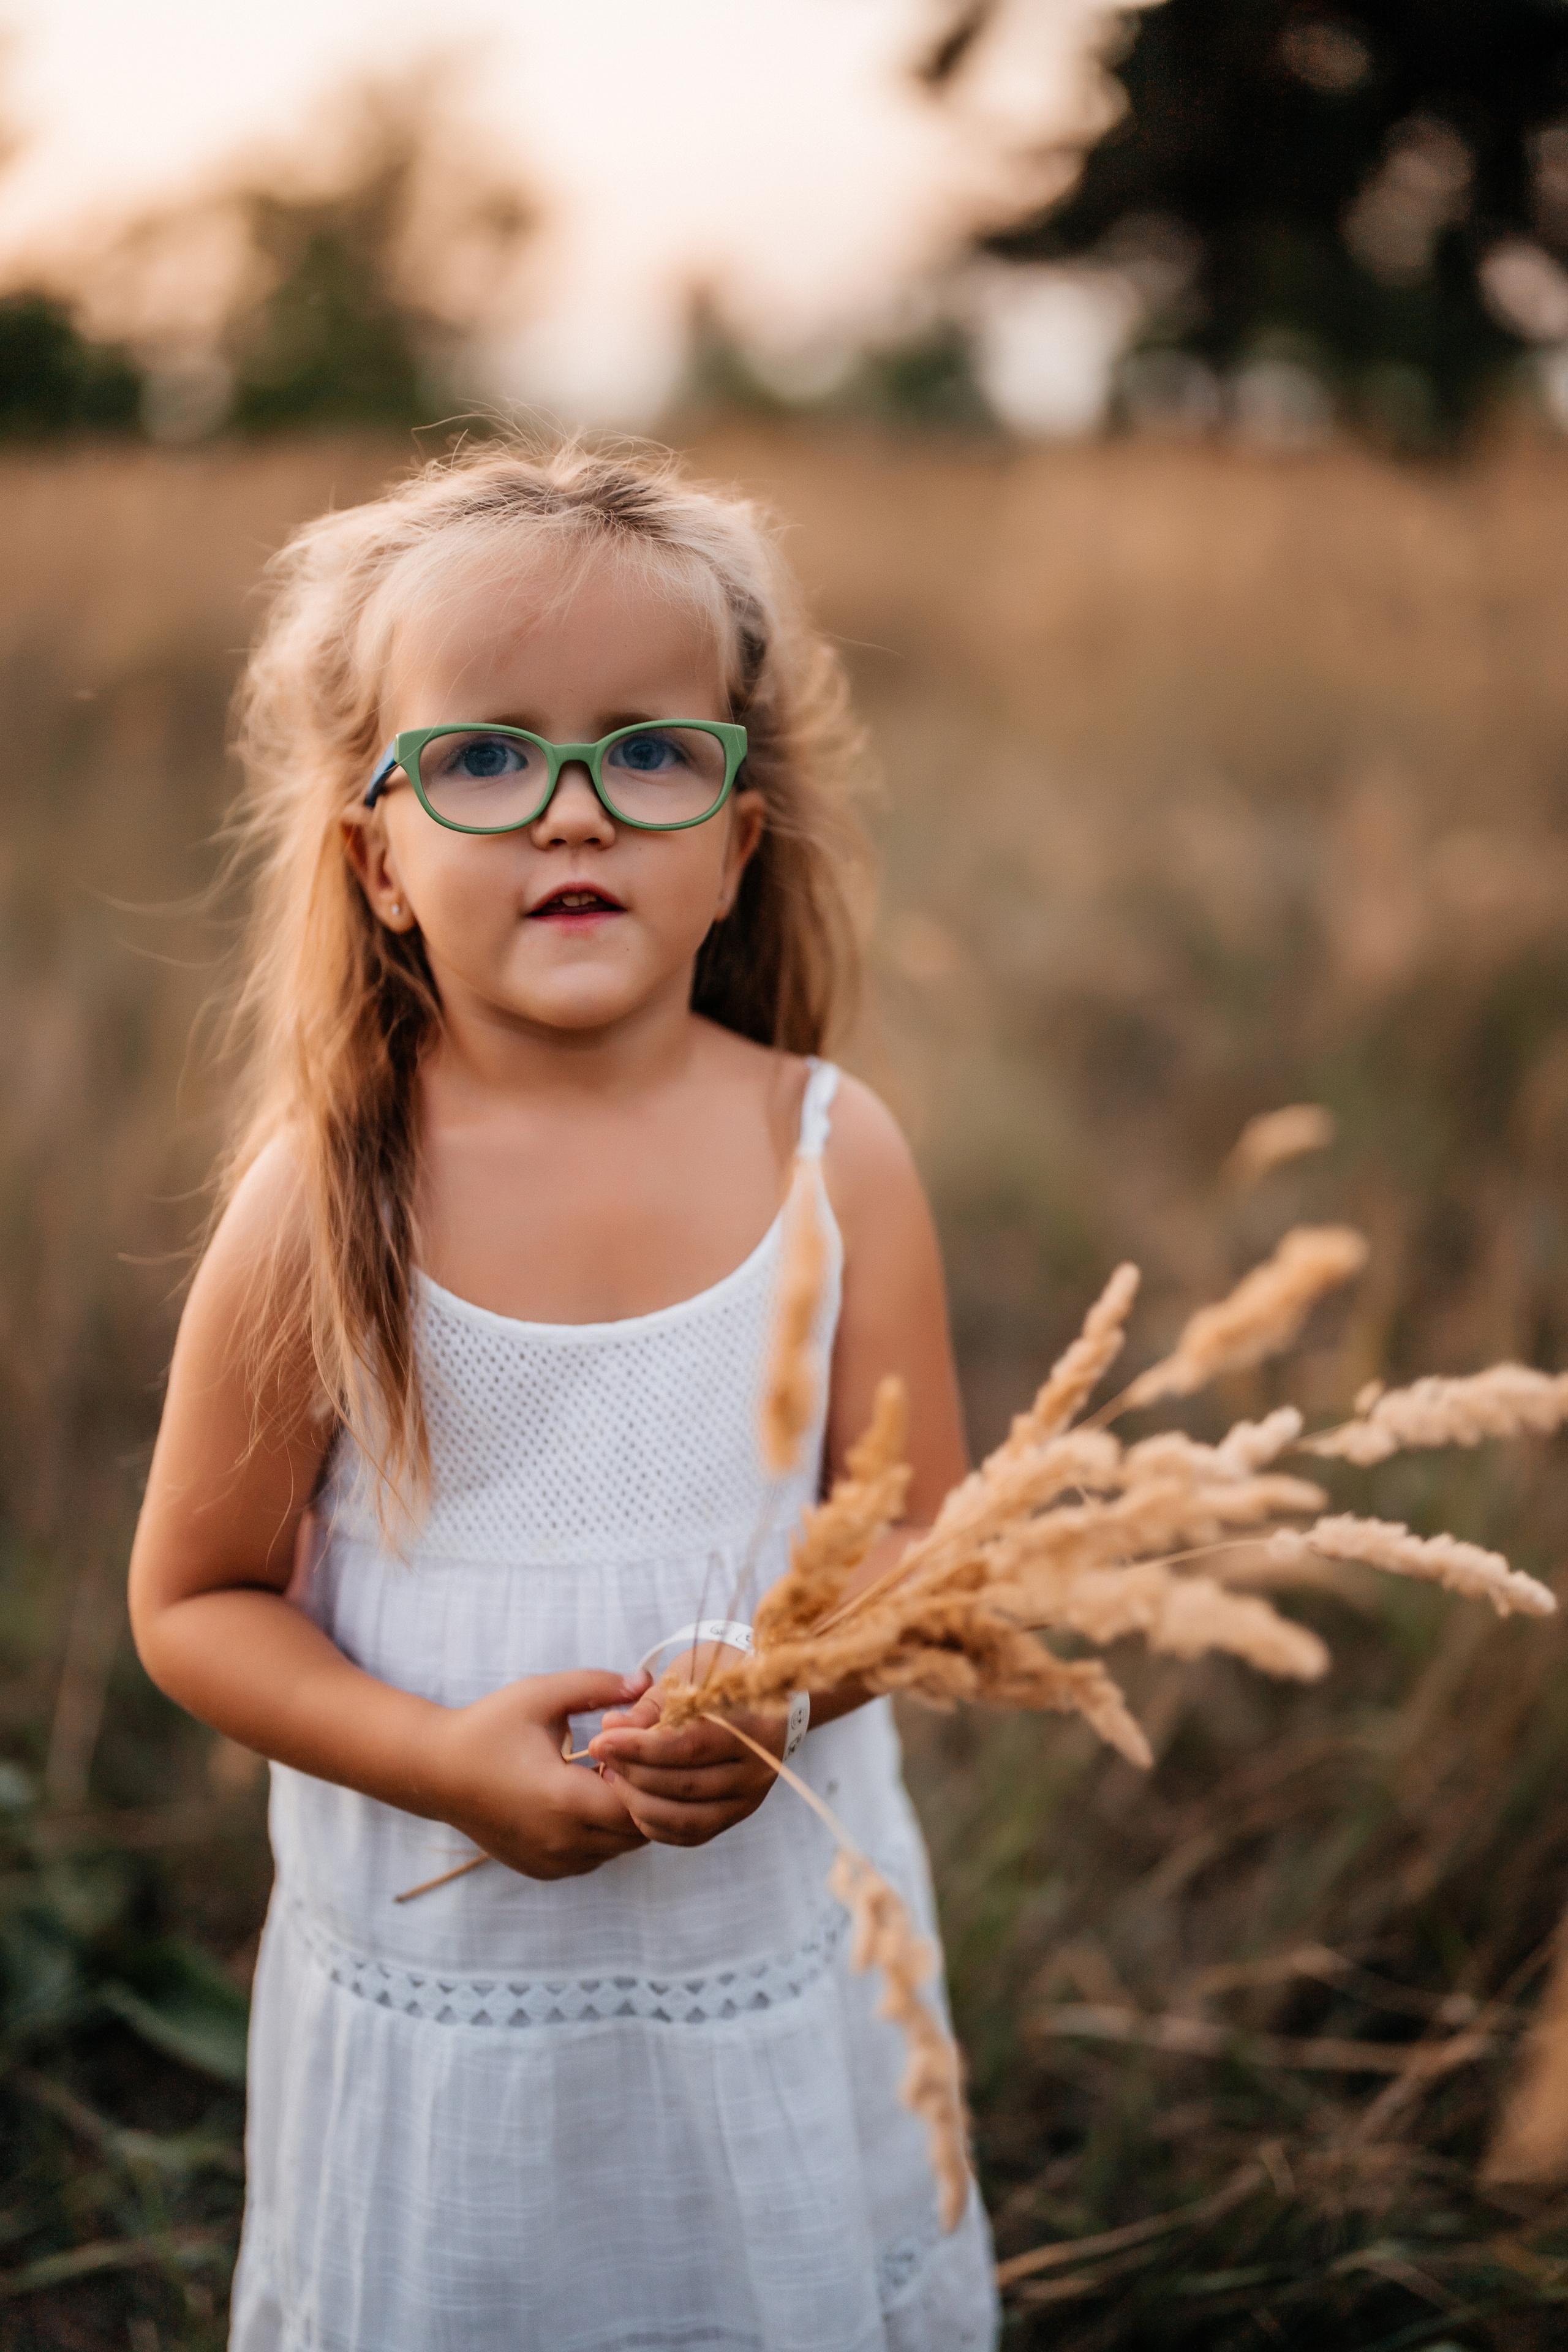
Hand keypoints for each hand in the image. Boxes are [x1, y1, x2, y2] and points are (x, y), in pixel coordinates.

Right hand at [430, 1669, 654, 1880]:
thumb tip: (646, 1682)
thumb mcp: (542, 1696)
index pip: (641, 1803)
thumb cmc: (488, 1728)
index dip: (645, 1775)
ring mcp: (552, 1861)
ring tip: (596, 1778)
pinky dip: (598, 1834)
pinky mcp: (543, 1870)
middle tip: (618, 1762)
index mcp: (565, 1799)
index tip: (627, 1748)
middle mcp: (562, 1841)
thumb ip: (598, 1686)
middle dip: (639, 1797)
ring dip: (620, 1817)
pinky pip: (593, 1858)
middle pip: (637, 1832)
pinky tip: (577, 1800)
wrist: (435, 1771)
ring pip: (618, 1849)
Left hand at [588, 1648, 785, 1848]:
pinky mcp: (736, 1816)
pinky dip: (656, 1824)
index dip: (640, 1747)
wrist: (762, 1697)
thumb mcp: (686, 1680)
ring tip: (610, 1777)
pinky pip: (691, 1834)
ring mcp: (750, 1799)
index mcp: (753, 1726)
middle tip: (599, 1756)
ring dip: (639, 1803)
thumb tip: (609, 1726)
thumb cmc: (718, 1680)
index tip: (601, 1739)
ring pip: (687, 1818)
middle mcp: (757, 1769)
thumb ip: (648, 1708)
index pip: (689, 1746)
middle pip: (686, 1785)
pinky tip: (630, 1801)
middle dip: (633, 1773)